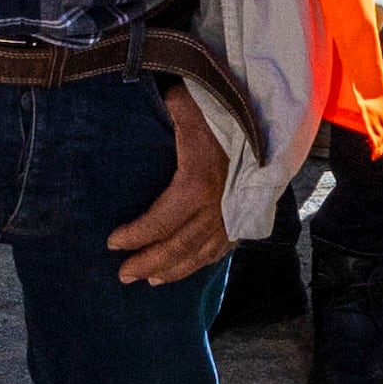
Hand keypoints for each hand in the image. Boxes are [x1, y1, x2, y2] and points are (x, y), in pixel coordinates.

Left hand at [108, 83, 234, 285]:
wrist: (270, 116)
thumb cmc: (223, 109)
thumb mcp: (187, 103)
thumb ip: (161, 112)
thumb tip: (137, 109)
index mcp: (197, 183)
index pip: (159, 222)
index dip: (135, 236)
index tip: (112, 243)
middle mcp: (216, 207)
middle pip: (178, 246)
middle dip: (149, 263)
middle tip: (124, 276)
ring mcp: (233, 215)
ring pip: (200, 253)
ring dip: (174, 270)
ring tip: (151, 280)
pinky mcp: (245, 215)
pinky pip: (222, 248)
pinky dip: (202, 262)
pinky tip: (188, 267)